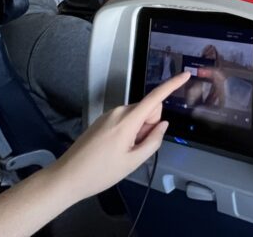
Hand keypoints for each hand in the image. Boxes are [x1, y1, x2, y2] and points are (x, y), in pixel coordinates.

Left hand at [49, 71, 190, 202]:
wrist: (66, 178)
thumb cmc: (99, 173)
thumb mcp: (133, 162)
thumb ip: (153, 141)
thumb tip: (163, 125)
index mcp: (127, 120)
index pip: (156, 97)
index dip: (172, 85)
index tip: (186, 75)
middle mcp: (118, 111)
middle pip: (148, 109)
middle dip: (149, 125)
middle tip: (135, 148)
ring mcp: (109, 115)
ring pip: (137, 115)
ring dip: (138, 131)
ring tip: (122, 152)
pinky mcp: (102, 120)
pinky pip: (125, 119)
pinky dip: (128, 131)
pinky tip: (114, 150)